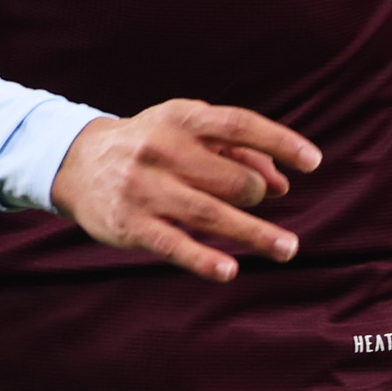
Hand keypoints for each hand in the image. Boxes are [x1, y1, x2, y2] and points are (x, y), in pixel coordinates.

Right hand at [48, 100, 320, 282]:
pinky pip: (175, 245)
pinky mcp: (130, 225)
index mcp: (180, 118)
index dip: (280, 141)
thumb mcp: (188, 132)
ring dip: (254, 234)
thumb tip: (283, 182)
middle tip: (261, 201)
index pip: (239, 125)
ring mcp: (144, 189)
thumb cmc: (152, 145)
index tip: (313, 161)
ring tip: (287, 248)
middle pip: (231, 177)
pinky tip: (230, 272)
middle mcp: (162, 149)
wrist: (78, 163)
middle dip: (257, 193)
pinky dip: (204, 260)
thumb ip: (237, 151)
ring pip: (210, 214)